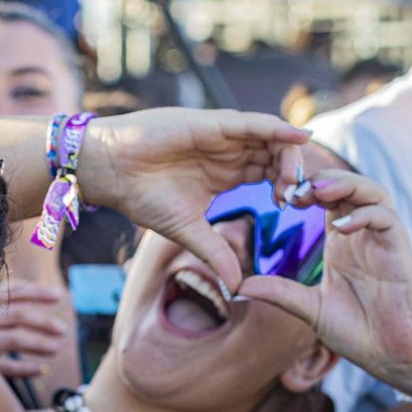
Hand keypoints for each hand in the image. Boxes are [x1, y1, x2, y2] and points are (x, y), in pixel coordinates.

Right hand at [0, 281, 69, 378]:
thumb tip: (31, 295)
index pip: (9, 291)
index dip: (36, 292)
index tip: (59, 296)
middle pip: (15, 314)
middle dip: (43, 321)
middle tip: (64, 330)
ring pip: (13, 338)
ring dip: (39, 343)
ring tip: (56, 348)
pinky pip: (3, 366)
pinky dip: (24, 368)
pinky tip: (40, 369)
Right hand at [76, 109, 309, 290]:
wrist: (110, 172)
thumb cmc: (141, 196)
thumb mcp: (188, 231)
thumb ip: (215, 253)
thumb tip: (238, 288)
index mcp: (226, 173)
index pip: (270, 174)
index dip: (287, 188)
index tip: (292, 208)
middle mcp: (228, 151)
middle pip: (277, 155)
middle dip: (294, 172)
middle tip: (301, 195)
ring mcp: (222, 135)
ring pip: (271, 139)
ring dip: (290, 155)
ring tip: (296, 179)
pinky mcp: (212, 124)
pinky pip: (254, 123)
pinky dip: (278, 128)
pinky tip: (300, 138)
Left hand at [236, 170, 411, 396]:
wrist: (394, 357)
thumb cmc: (358, 332)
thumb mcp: (310, 310)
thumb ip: (279, 293)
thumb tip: (239, 287)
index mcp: (341, 243)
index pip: (326, 199)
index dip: (304, 189)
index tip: (280, 196)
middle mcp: (362, 235)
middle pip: (348, 186)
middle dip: (322, 179)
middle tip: (295, 186)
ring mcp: (383, 241)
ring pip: (372, 192)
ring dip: (346, 185)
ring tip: (317, 193)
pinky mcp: (400, 252)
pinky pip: (387, 219)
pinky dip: (364, 215)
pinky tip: (341, 227)